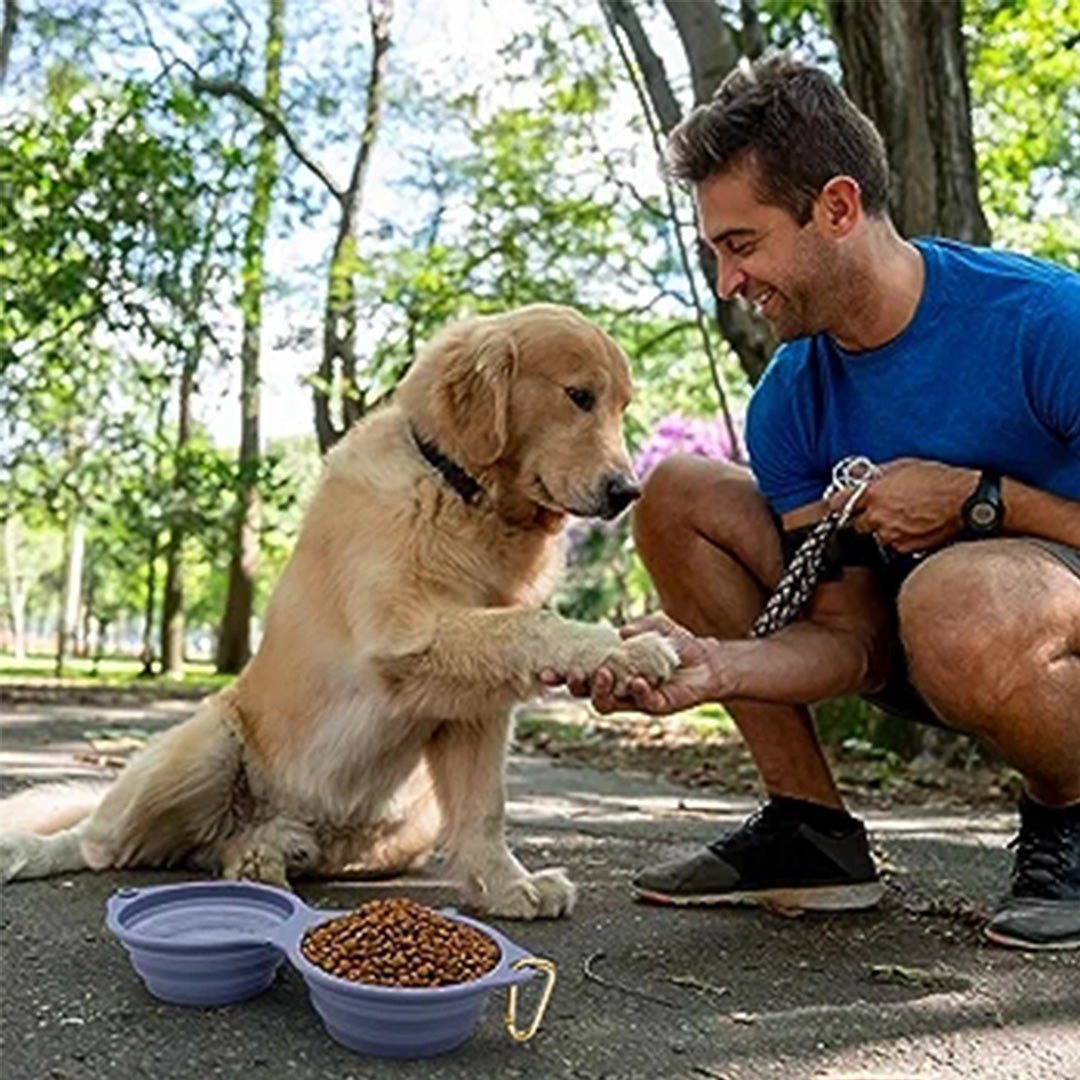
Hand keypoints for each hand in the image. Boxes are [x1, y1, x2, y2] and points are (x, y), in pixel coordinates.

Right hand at [540, 614, 719, 715]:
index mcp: (610, 669)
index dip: (560, 675)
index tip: (544, 671)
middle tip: (569, 673)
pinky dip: (638, 692)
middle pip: (584, 693)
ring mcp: (635, 699)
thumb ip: (640, 626)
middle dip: (573, 685)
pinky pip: (642, 704)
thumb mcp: (656, 625)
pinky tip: (639, 680)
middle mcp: (618, 687)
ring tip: (602, 674)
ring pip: (605, 704)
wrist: (709, 661)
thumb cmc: (676, 643)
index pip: (579, 674)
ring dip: (599, 691)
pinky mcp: (657, 705)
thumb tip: (622, 632)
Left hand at [828, 458, 977, 553]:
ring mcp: (890, 535)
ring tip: (901, 518)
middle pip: (853, 525)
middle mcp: (877, 517)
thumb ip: (877, 474)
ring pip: (874, 536)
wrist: (967, 502)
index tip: (839, 504)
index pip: (838, 502)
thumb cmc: (940, 480)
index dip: (838, 503)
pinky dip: (898, 538)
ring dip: (881, 529)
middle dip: (860, 519)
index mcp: (873, 494)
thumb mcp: (904, 466)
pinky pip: (893, 545)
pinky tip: (912, 526)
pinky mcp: (905, 549)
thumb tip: (862, 476)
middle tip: (874, 512)